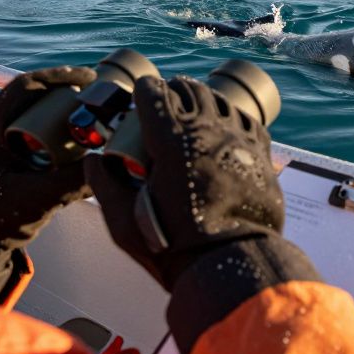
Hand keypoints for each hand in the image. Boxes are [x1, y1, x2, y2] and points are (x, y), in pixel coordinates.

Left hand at [0, 66, 96, 251]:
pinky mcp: (5, 151)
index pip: (22, 88)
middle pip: (30, 96)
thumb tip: (103, 163)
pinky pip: (32, 127)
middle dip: (64, 92)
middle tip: (95, 96)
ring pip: (32, 110)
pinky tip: (76, 136)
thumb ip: (69, 182)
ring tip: (91, 113)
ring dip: (60, 109)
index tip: (87, 77)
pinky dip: (55, 126)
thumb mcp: (35, 200)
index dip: (56, 78)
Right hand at [85, 75, 283, 286]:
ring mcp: (238, 138)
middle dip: (174, 90)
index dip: (145, 91)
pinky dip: (231, 118)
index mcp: (171, 139)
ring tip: (195, 112)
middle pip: (189, 90)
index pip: (154, 94)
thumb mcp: (123, 222)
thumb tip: (92, 161)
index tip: (141, 96)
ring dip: (203, 101)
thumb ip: (104, 185)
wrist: (231, 263)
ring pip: (220, 100)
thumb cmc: (173, 247)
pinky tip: (225, 128)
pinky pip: (246, 120)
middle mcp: (207, 130)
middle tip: (166, 101)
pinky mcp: (260, 152)